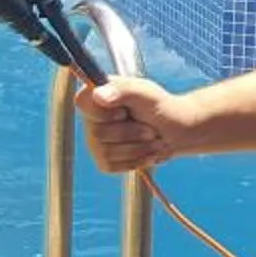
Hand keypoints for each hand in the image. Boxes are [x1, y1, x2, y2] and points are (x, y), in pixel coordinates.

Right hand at [78, 75, 202, 172]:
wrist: (173, 130)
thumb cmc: (156, 106)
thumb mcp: (143, 92)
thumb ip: (122, 90)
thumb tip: (97, 95)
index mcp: (96, 96)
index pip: (82, 103)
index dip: (103, 112)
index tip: (124, 112)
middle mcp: (91, 120)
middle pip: (98, 132)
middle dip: (131, 132)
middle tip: (150, 129)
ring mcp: (95, 142)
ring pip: (106, 152)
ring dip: (137, 148)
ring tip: (154, 139)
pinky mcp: (104, 161)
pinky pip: (112, 166)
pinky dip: (135, 160)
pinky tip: (148, 152)